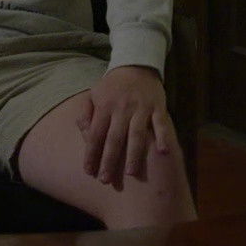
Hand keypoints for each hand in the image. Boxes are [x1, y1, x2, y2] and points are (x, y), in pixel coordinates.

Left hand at [78, 65, 175, 187]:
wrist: (136, 65)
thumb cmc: (113, 86)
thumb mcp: (94, 94)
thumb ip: (85, 113)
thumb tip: (83, 133)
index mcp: (104, 106)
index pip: (95, 134)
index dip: (91, 153)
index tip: (88, 171)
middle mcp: (121, 108)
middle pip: (114, 138)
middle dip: (109, 160)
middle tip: (105, 180)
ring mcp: (140, 108)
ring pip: (136, 133)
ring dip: (133, 154)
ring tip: (130, 173)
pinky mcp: (157, 106)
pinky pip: (160, 123)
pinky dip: (162, 137)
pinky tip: (162, 152)